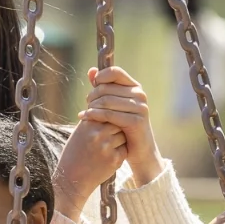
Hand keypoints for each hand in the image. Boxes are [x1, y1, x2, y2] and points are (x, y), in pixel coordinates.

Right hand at [53, 118, 126, 221]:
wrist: (71, 180)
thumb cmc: (74, 154)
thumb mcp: (80, 133)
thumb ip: (94, 120)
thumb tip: (110, 107)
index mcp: (88, 124)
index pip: (108, 112)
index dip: (109, 119)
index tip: (105, 126)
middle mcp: (98, 134)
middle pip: (118, 122)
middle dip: (116, 128)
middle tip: (108, 138)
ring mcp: (107, 147)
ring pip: (123, 136)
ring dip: (119, 140)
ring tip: (106, 149)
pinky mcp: (115, 159)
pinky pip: (125, 149)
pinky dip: (120, 153)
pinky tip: (107, 159)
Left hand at [79, 66, 163, 187]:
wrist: (138, 152)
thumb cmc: (123, 128)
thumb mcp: (113, 107)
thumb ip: (102, 88)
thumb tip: (91, 71)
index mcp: (135, 87)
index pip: (114, 72)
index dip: (99, 78)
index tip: (92, 90)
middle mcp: (140, 95)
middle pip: (106, 88)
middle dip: (91, 97)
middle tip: (86, 107)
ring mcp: (140, 108)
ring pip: (105, 101)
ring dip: (91, 107)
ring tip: (85, 114)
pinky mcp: (136, 121)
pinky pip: (108, 114)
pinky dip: (93, 116)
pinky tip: (84, 119)